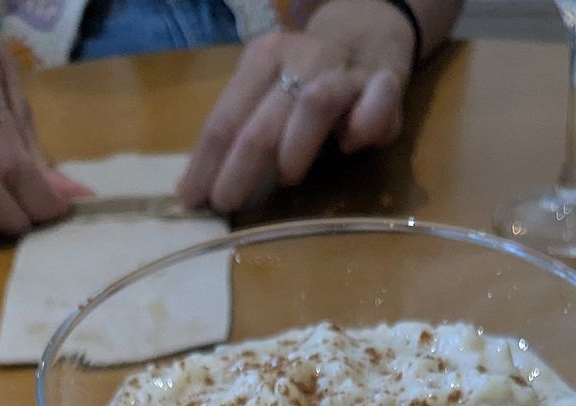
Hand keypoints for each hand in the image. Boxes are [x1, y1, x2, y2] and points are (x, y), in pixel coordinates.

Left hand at [178, 0, 414, 213]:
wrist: (369, 31)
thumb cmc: (307, 77)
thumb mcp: (268, 92)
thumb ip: (243, 129)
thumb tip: (202, 187)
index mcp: (263, 59)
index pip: (225, 119)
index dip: (206, 164)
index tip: (191, 201)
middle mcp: (299, 59)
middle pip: (260, 123)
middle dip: (238, 171)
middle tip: (226, 205)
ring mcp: (342, 70)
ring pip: (313, 105)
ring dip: (294, 148)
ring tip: (288, 179)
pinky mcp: (384, 82)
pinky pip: (375, 104)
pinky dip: (364, 126)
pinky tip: (350, 145)